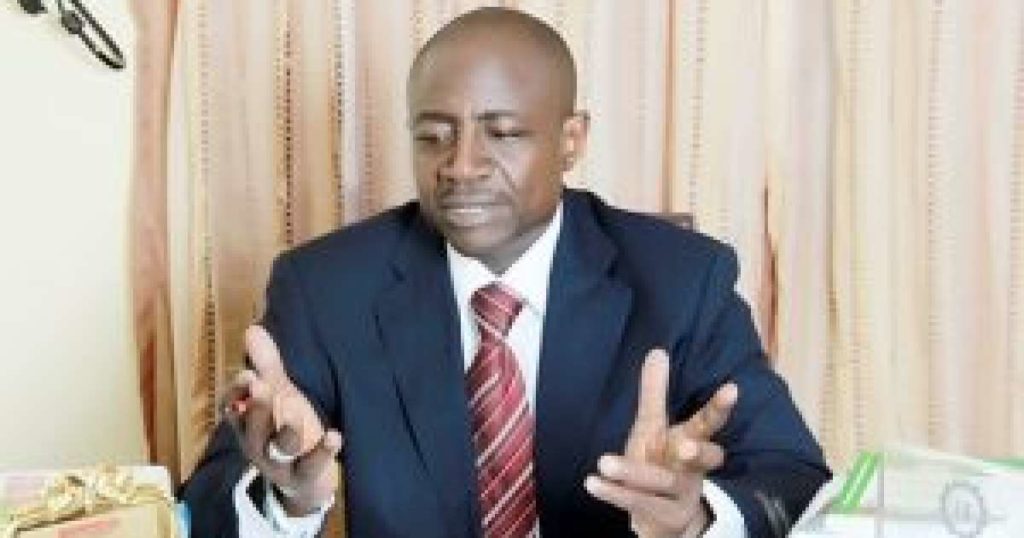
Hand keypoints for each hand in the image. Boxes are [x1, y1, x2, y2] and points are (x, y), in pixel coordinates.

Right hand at [222, 325, 341, 515]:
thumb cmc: (286, 428)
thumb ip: (267, 365)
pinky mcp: (302, 476)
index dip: (237, 394)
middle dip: (257, 408)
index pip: (232, 408)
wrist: (303, 479)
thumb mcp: (278, 395)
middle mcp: (257, 444)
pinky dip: (323, 452)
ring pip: (276, 449)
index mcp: (247, 423)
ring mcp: (279, 463)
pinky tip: (335, 435)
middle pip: (253, 428)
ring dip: (285, 431)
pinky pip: (310, 466)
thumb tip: (252, 330)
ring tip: (295, 413)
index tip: (248, 375)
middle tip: (262, 386)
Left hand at [584, 349, 737, 537]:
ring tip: (604, 460)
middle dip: (698, 451)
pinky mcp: (666, 517)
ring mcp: (682, 496)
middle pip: (704, 459)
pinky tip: (592, 482)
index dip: (720, 407)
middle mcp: (693, 469)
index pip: (709, 423)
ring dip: (634, 472)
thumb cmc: (660, 462)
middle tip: (685, 443)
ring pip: (663, 482)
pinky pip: (640, 504)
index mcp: (693, 441)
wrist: (664, 517)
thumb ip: (655, 393)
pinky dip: (615, 493)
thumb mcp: (653, 426)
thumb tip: (658, 352)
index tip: (731, 389)